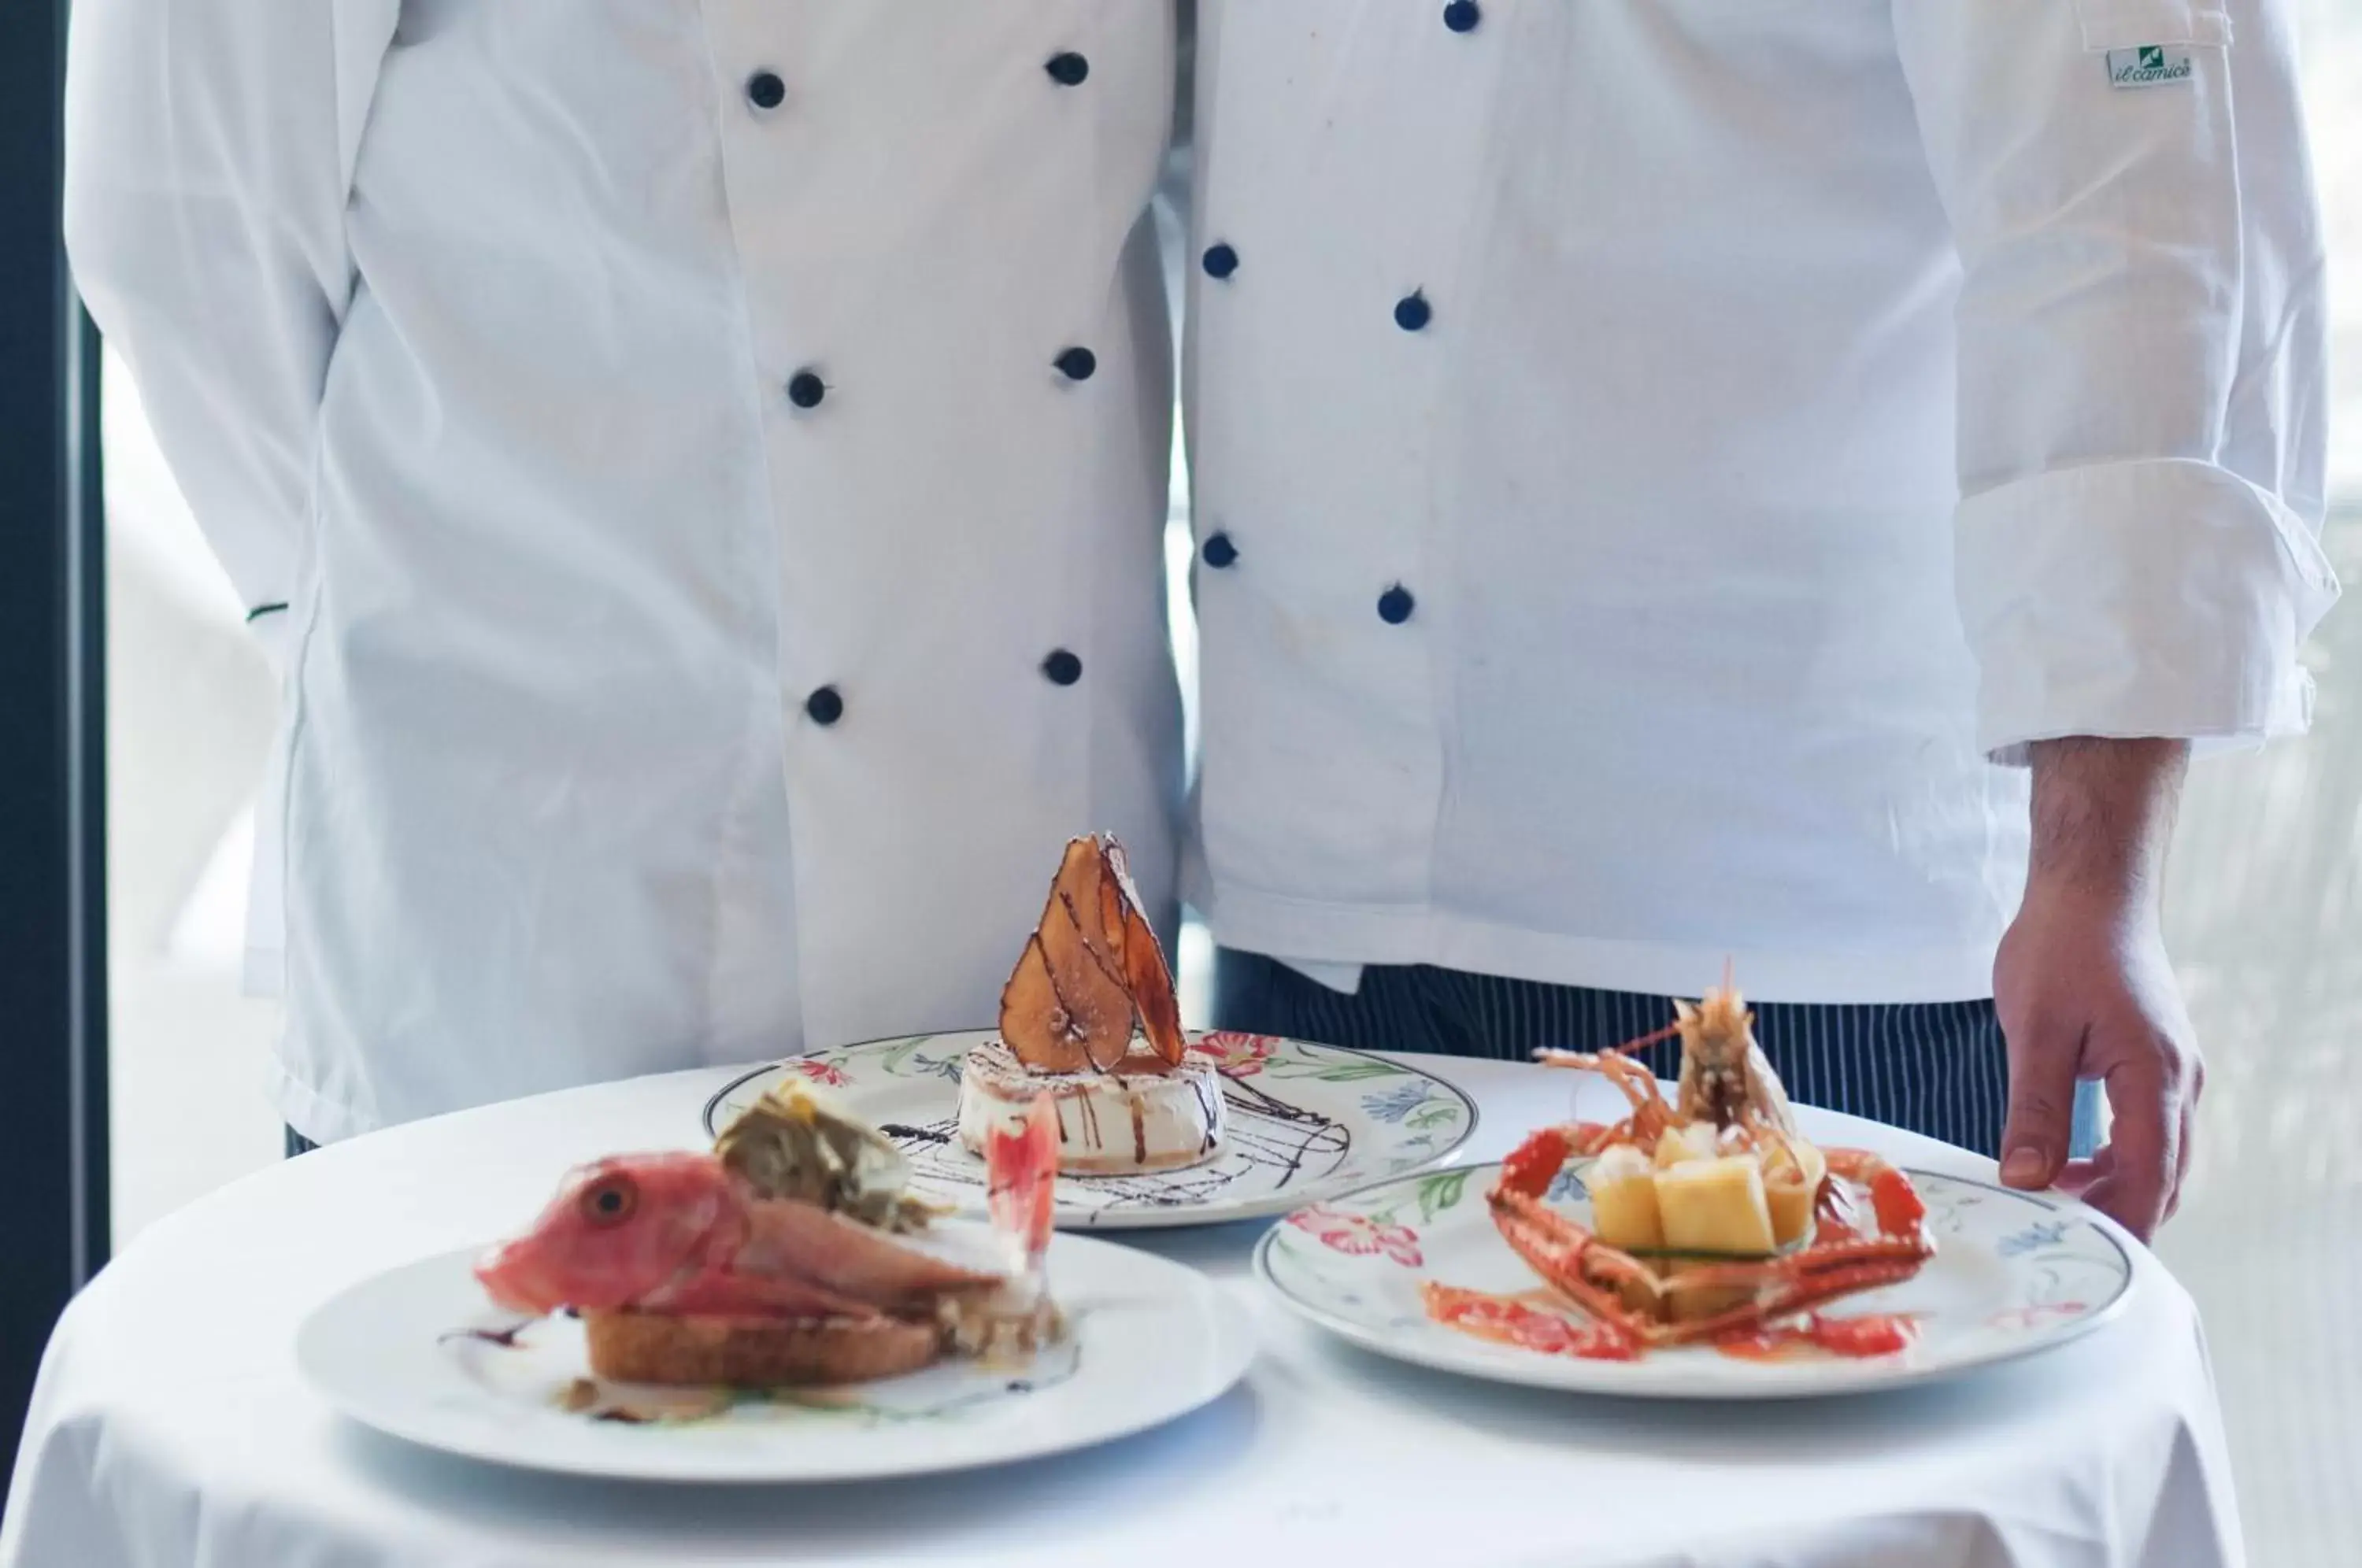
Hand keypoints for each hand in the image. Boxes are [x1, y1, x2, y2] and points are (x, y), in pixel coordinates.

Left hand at [1995, 737, 2198, 1241]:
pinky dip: (2115, 1156)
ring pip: (2157, 1154)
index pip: (2149, 1178)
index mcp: (2155, 1078)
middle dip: (2117, 1215)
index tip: (2090, 1263)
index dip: (2123, 1227)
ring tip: (2051, 1203)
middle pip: (2162, 1175)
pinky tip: (2066, 1161)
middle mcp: (2179, 1080)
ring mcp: (2174, 1069)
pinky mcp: (2156, 1058)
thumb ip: (2034, 1109)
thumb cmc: (2062, 946)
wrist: (2092, 886)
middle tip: (2056, 1242)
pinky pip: (2147, 1127)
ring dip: (2114, 1186)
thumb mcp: (2035, 1031)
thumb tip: (2026, 1179)